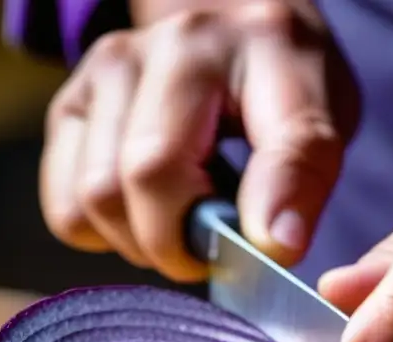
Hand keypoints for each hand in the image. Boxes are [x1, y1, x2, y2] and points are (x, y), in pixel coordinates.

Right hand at [40, 0, 357, 281]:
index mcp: (261, 46)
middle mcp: (174, 44)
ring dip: (141, 242)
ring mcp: (110, 69)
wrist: (230, 40)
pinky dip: (102, 234)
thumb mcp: (326, 120)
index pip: (273, 142)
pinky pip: (66, 209)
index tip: (277, 249)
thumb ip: (304, 174)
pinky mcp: (69, 106)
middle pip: (150, 176)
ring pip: (97, 198)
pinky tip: (140, 212)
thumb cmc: (282, 89)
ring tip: (180, 222)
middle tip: (214, 247)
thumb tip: (274, 245)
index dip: (270, 208)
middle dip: (185, 242)